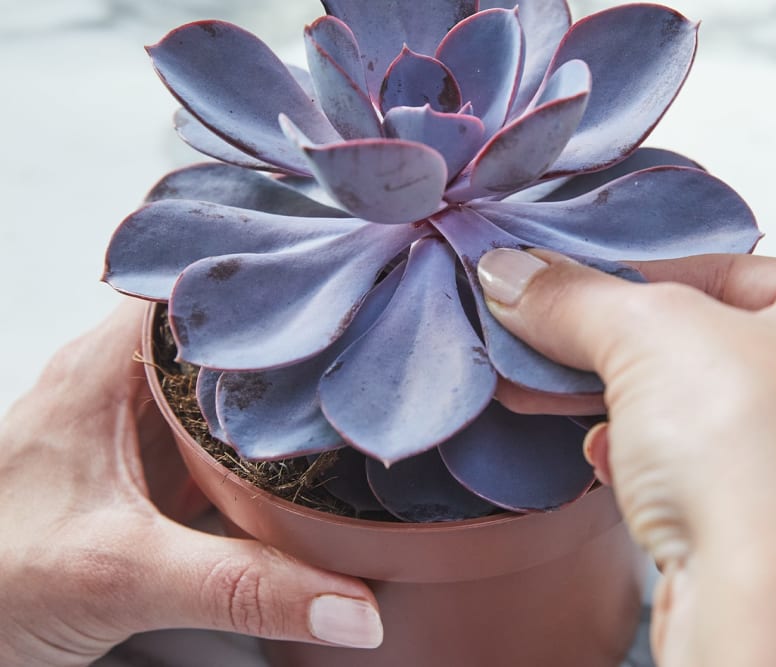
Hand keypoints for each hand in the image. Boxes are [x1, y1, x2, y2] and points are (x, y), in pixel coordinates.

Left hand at [0, 301, 381, 666]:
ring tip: (358, 382)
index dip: (265, 273)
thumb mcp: (121, 578)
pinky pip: (220, 435)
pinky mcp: (148, 473)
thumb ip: (240, 587)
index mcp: (102, 370)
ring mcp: (136, 429)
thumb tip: (352, 606)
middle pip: (223, 331)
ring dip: (281, 386)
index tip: (342, 278)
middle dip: (293, 331)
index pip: (193, 285)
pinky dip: (265, 439)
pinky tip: (312, 454)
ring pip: (224, 383)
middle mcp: (120, 385)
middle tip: (371, 335)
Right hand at [478, 249, 775, 666]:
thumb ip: (575, 297)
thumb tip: (519, 276)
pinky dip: (673, 476)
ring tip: (589, 420)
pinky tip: (624, 474)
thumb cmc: (759, 467)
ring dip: (644, 421)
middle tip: (569, 355)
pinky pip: (732, 486)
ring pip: (725, 424)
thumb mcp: (645, 337)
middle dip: (632, 360)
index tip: (577, 296)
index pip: (733, 272)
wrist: (775, 621)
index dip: (640, 282)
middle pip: (725, 352)